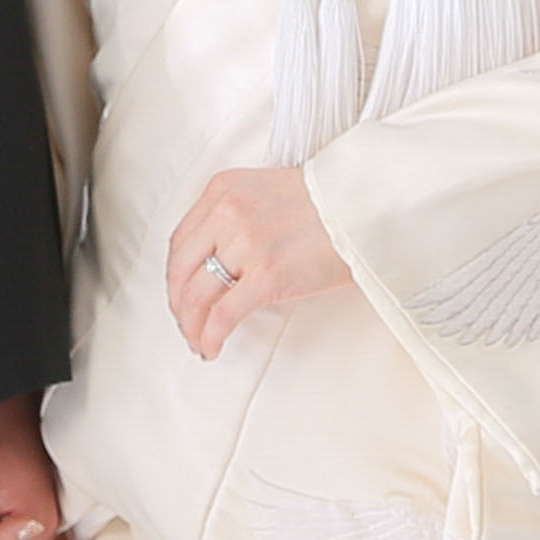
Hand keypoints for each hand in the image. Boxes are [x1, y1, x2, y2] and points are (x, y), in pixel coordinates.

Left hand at [166, 164, 349, 360]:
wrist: (363, 207)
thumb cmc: (325, 202)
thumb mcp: (265, 193)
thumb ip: (235, 217)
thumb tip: (217, 261)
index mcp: (223, 190)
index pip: (181, 240)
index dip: (176, 276)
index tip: (181, 295)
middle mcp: (227, 214)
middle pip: (181, 270)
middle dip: (179, 305)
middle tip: (187, 325)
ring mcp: (245, 244)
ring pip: (195, 295)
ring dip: (191, 326)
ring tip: (199, 341)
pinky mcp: (266, 276)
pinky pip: (223, 315)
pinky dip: (210, 337)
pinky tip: (212, 348)